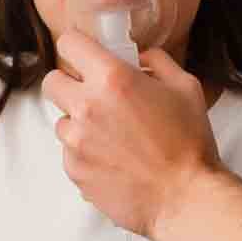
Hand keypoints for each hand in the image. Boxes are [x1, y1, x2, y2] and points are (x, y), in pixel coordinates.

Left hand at [42, 32, 223, 240]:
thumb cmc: (189, 143)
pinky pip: (69, 152)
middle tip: (94, 95)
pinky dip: (85, 153)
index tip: (85, 55)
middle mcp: (87, 107)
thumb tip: (139, 59)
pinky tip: (113, 159)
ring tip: (112, 136)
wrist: (185, 197)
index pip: (69, 44)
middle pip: (52, 81)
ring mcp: (76, 141)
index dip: (78, 47)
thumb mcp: (185, 87)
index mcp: (113, 79)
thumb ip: (157, 62)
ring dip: (79, 123)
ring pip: (61, 120)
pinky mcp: (74, 170)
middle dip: (69, 84)